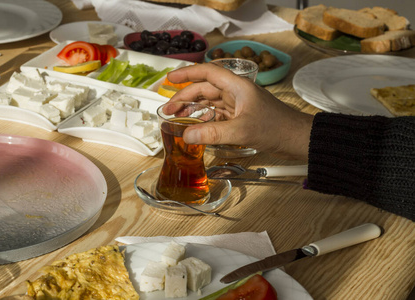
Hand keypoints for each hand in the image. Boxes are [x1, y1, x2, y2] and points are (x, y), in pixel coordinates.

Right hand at [167, 63, 313, 160]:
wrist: (297, 139)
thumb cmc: (277, 128)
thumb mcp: (242, 130)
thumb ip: (212, 133)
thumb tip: (187, 135)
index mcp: (237, 86)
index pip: (207, 73)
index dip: (187, 74)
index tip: (170, 78)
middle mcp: (236, 93)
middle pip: (204, 89)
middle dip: (184, 98)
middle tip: (168, 110)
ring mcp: (238, 106)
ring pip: (209, 103)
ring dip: (193, 110)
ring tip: (176, 119)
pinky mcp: (241, 118)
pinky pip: (217, 116)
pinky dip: (204, 121)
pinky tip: (196, 128)